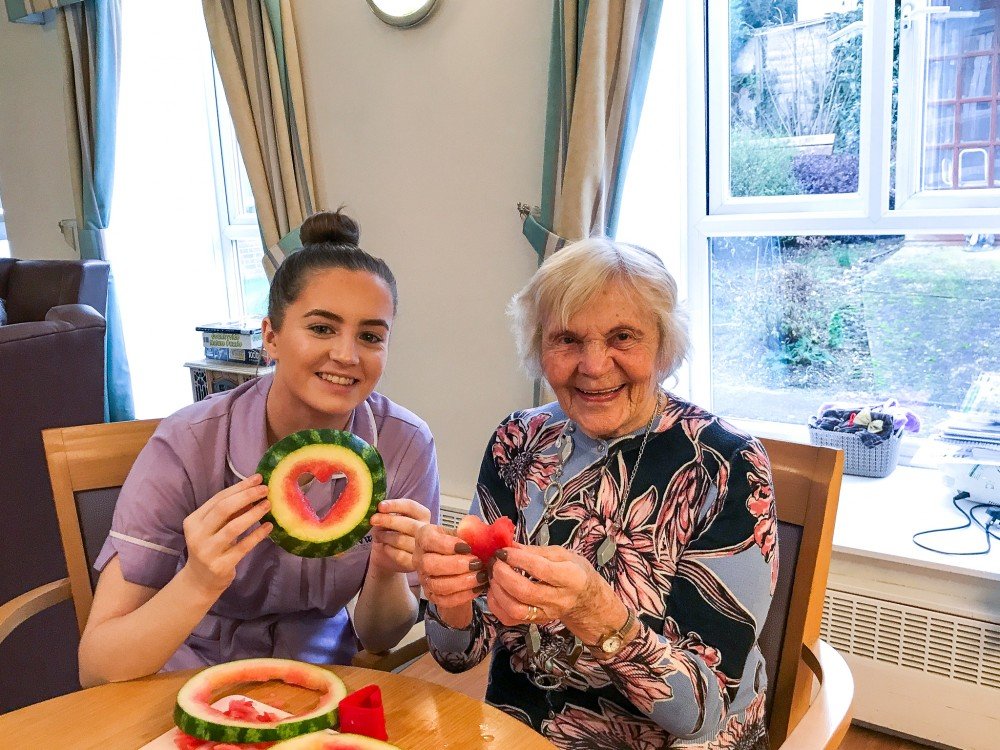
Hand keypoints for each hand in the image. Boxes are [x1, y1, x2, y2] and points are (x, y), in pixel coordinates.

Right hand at [181, 474, 271, 597]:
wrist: (200, 581)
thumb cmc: (211, 547)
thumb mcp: (214, 528)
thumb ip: (229, 512)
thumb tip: (253, 491)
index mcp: (193, 521)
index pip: (218, 499)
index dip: (239, 487)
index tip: (257, 478)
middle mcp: (197, 535)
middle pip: (223, 509)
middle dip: (246, 496)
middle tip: (265, 490)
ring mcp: (207, 551)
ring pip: (233, 527)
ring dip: (253, 514)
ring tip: (268, 505)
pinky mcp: (220, 566)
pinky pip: (242, 547)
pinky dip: (257, 535)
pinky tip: (268, 526)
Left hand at [368, 498, 430, 573]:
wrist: (389, 557)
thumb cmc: (391, 531)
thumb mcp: (390, 518)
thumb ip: (387, 513)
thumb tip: (379, 511)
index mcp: (423, 514)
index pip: (410, 506)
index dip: (394, 505)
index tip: (380, 506)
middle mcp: (427, 530)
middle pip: (408, 523)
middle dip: (387, 520)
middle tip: (373, 520)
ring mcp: (423, 548)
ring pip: (402, 539)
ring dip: (385, 536)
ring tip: (377, 536)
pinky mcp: (415, 563)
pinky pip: (399, 555)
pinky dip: (388, 549)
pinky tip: (385, 547)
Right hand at [413, 524, 485, 628]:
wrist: (460, 564)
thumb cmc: (462, 544)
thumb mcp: (465, 532)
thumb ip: (471, 530)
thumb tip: (478, 533)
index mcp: (424, 536)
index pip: (429, 540)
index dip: (448, 545)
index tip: (467, 547)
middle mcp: (419, 558)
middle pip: (429, 564)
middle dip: (456, 565)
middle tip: (477, 563)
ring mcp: (423, 578)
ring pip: (437, 584)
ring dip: (461, 582)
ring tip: (480, 576)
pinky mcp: (431, 595)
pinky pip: (444, 600)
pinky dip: (463, 596)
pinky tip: (478, 588)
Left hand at [489, 545, 619, 642]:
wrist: (585, 600)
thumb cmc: (575, 572)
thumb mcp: (563, 554)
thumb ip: (536, 551)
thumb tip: (511, 546)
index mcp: (570, 578)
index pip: (541, 569)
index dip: (518, 559)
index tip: (503, 551)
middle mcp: (558, 600)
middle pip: (525, 592)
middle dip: (503, 575)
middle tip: (495, 562)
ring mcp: (546, 614)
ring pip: (516, 610)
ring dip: (498, 591)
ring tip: (493, 575)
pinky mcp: (534, 622)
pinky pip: (510, 619)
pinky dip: (496, 605)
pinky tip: (495, 590)